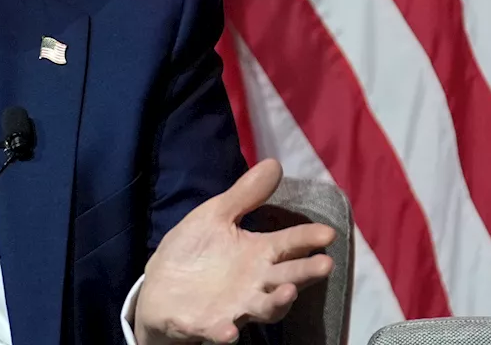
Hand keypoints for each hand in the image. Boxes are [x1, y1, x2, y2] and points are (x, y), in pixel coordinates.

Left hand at [133, 159, 335, 343]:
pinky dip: (224, 332)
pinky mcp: (208, 324)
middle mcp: (254, 284)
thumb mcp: (216, 216)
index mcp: (257, 254)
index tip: (328, 232)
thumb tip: (274, 163)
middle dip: (305, 273)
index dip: (308, 238)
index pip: (288, 244)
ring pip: (262, 309)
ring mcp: (234, 306)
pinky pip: (219, 330)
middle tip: (324, 264)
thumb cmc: (195, 251)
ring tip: (287, 293)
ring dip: (275, 303)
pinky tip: (229, 331)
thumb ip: (245, 195)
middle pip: (286, 279)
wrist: (161, 287)